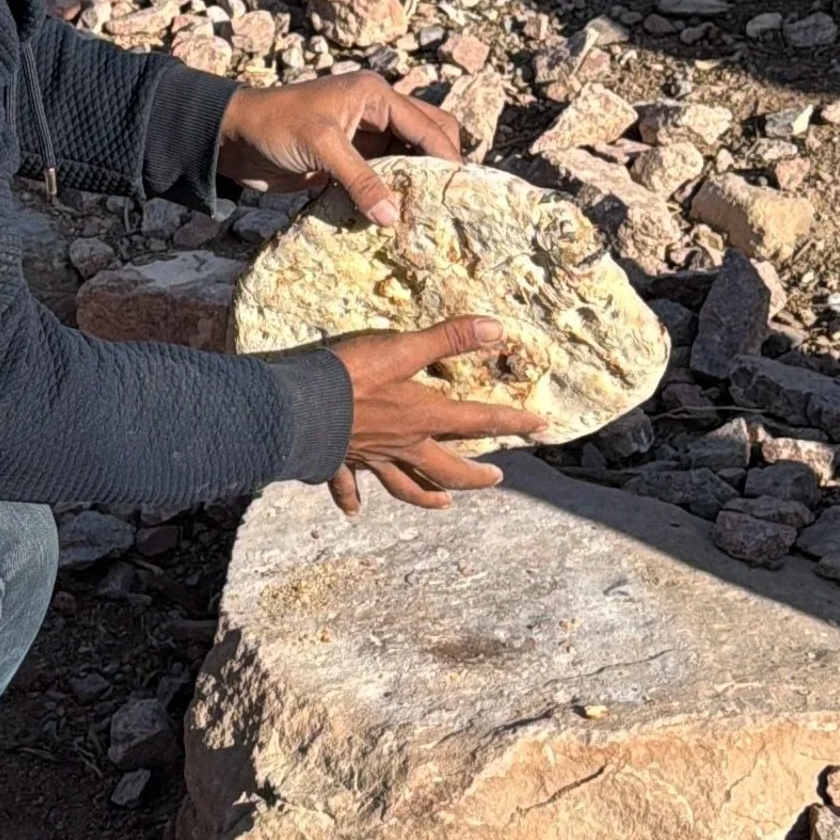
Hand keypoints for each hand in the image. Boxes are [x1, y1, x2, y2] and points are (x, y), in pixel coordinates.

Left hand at [216, 71, 461, 227]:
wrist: (232, 138)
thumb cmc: (275, 126)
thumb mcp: (321, 148)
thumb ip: (360, 179)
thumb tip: (393, 217)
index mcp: (376, 95)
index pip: (427, 125)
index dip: (447, 157)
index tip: (465, 192)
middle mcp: (376, 112)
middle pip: (427, 135)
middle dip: (441, 165)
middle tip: (454, 202)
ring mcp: (364, 137)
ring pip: (407, 158)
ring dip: (417, 181)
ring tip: (434, 215)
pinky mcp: (348, 160)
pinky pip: (383, 176)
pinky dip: (392, 193)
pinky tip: (401, 217)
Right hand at [327, 316, 545, 513]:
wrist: (299, 407)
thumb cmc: (352, 376)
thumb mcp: (403, 348)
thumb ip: (449, 338)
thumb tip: (497, 328)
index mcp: (423, 417)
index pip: (479, 421)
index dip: (512, 421)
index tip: (540, 427)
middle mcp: (404, 445)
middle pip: (448, 468)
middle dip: (475, 475)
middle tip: (497, 477)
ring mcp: (373, 458)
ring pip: (407, 485)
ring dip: (428, 496)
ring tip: (446, 504)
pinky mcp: (339, 462)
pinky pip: (349, 487)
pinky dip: (352, 499)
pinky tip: (354, 510)